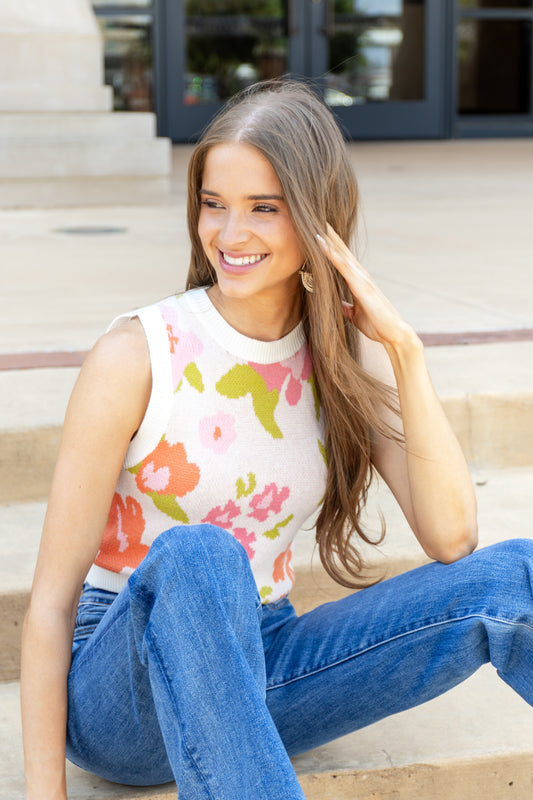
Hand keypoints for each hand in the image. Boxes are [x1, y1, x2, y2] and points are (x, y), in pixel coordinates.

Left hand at [317, 223, 414, 348]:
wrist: (393, 333)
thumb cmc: (376, 324)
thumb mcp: (354, 315)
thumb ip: (345, 307)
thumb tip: (336, 305)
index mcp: (357, 280)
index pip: (341, 258)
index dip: (331, 244)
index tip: (318, 231)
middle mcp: (360, 275)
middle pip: (341, 250)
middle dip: (329, 234)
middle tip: (316, 216)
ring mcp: (361, 278)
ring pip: (341, 254)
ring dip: (329, 239)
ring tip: (317, 223)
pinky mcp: (361, 286)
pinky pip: (343, 267)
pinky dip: (332, 255)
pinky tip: (322, 245)